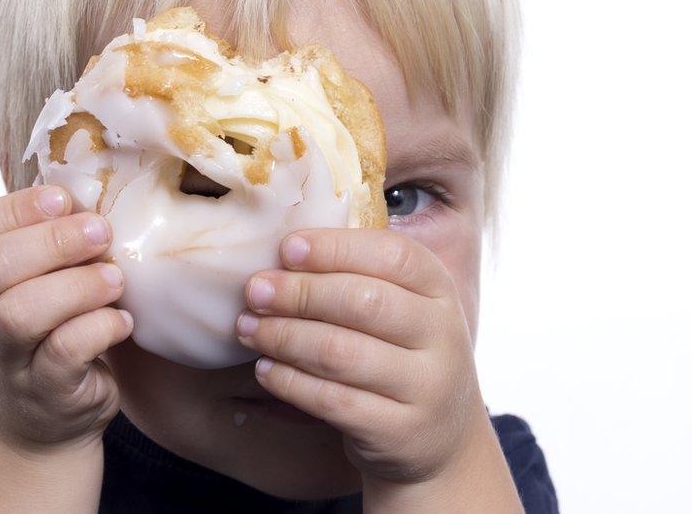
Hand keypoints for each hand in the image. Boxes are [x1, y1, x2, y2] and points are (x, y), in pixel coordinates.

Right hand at [0, 185, 131, 449]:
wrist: (38, 421)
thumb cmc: (49, 328)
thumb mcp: (38, 279)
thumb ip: (53, 235)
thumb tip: (97, 178)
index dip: (15, 208)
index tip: (64, 198)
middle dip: (52, 242)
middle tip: (102, 233)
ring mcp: (10, 359)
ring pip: (20, 315)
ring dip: (76, 287)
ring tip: (115, 280)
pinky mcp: (48, 391)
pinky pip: (64, 354)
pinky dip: (99, 329)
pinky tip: (122, 322)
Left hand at [235, 229, 520, 509]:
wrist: (443, 443)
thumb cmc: (404, 359)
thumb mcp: (404, 311)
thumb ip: (361, 278)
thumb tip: (285, 251)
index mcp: (440, 291)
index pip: (393, 255)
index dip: (336, 248)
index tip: (286, 248)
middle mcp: (442, 335)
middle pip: (363, 301)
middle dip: (299, 293)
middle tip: (255, 290)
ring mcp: (425, 387)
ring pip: (341, 353)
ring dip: (285, 336)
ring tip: (248, 328)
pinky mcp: (399, 431)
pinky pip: (333, 400)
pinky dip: (290, 382)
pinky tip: (265, 369)